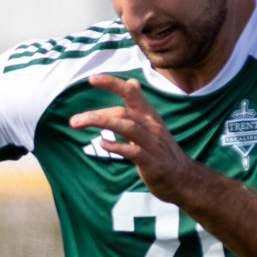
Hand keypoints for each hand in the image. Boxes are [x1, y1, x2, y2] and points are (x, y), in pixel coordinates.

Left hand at [69, 75, 197, 200]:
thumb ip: (139, 106)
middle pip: (123, 112)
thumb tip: (131, 82)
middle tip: (73, 121)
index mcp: (149, 115)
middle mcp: (151, 125)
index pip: (131, 92)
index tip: (92, 78)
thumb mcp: (152, 124)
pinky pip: (133, 151)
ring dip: (102, 123)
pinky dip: (117, 146)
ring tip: (81, 123)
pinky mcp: (152, 162)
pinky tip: (103, 144)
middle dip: (97, 114)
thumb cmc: (162, 151)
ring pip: (127, 126)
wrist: (183, 178)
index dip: (112, 83)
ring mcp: (152, 143)